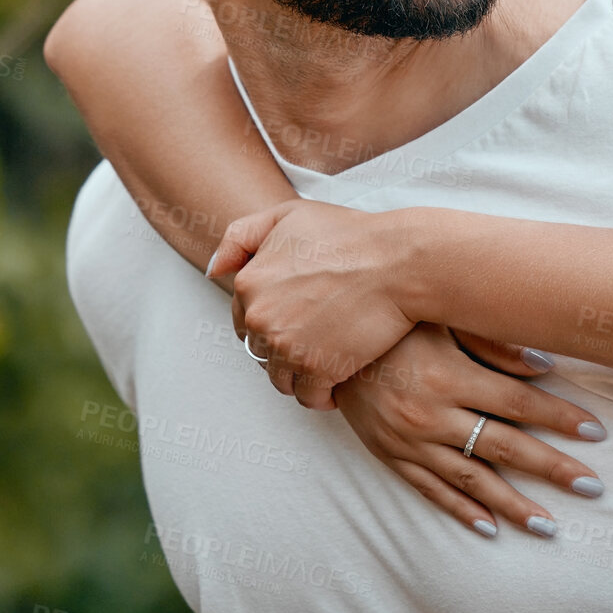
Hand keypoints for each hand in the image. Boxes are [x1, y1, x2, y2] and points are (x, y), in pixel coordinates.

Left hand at [209, 198, 414, 406]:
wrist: (399, 261)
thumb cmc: (351, 235)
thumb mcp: (289, 215)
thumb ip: (241, 236)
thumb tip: (213, 270)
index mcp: (249, 283)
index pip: (242, 318)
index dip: (271, 318)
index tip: (297, 316)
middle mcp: (260, 319)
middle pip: (260, 351)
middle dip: (284, 347)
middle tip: (317, 336)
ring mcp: (288, 348)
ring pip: (281, 378)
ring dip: (300, 374)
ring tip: (327, 360)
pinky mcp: (319, 370)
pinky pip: (309, 397)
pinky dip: (323, 394)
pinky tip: (340, 380)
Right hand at [335, 325, 607, 538]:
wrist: (323, 344)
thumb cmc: (392, 322)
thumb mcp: (441, 318)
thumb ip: (492, 342)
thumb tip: (544, 366)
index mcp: (449, 377)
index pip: (518, 404)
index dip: (560, 418)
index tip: (596, 431)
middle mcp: (431, 416)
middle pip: (504, 448)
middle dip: (552, 468)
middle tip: (593, 486)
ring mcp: (410, 443)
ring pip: (471, 481)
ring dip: (513, 505)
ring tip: (549, 525)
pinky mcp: (391, 457)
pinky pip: (431, 491)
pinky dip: (461, 511)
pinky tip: (489, 528)